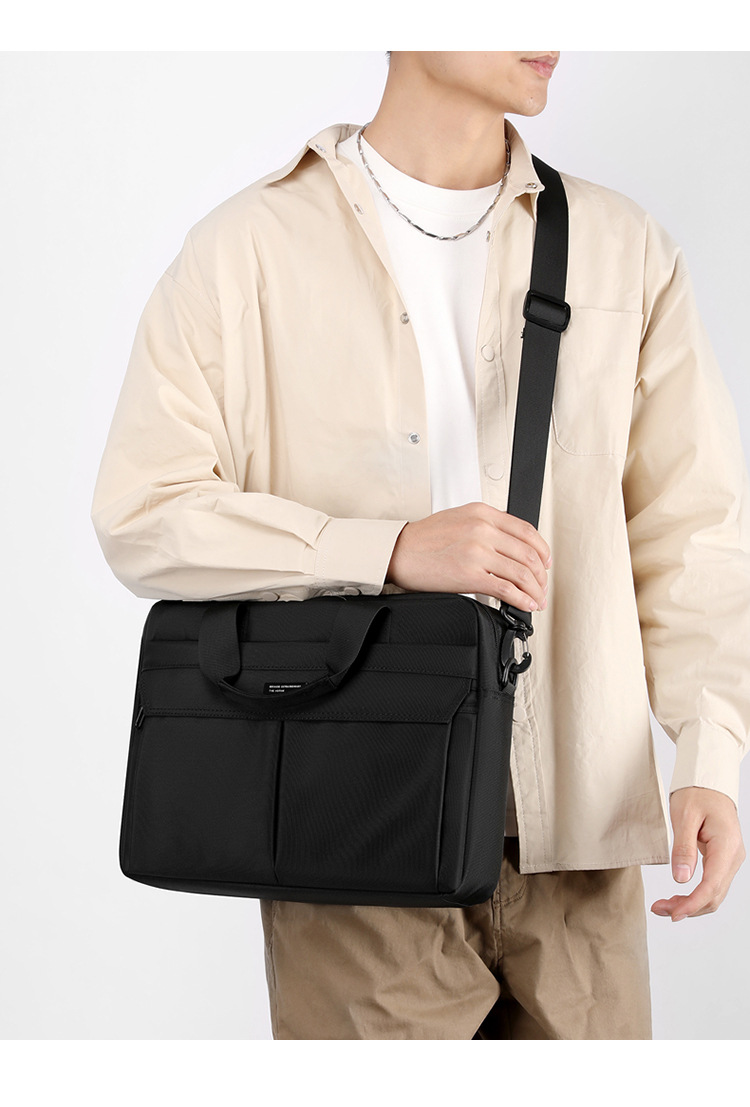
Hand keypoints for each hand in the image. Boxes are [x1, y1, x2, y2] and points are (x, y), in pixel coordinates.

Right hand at [385, 502, 551, 610]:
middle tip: (542, 586)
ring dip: (535, 590)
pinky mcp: (470, 575)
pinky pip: (507, 589)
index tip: (545, 563)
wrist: (398, 551)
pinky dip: (522, 599)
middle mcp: (483, 529)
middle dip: (541, 575)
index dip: (542, 551)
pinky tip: (525, 604)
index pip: (526, 531)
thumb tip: (511, 546)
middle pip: (529, 554)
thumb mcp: (459, 519)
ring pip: (522, 573)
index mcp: (483, 513)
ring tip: (536, 599)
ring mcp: (477, 552)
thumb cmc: (424, 539)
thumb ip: (487, 526)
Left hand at [651, 786, 744, 921]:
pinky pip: (712, 885)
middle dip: (688, 908)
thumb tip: (681, 880)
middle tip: (659, 909)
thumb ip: (683, 848)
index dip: (692, 904)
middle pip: (714, 895)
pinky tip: (677, 897)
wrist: (709, 782)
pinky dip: (695, 895)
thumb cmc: (697, 794)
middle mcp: (733, 857)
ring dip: (691, 905)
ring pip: (714, 894)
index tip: (673, 914)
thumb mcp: (684, 816)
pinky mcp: (723, 860)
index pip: (711, 885)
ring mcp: (730, 860)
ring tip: (663, 906)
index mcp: (726, 846)